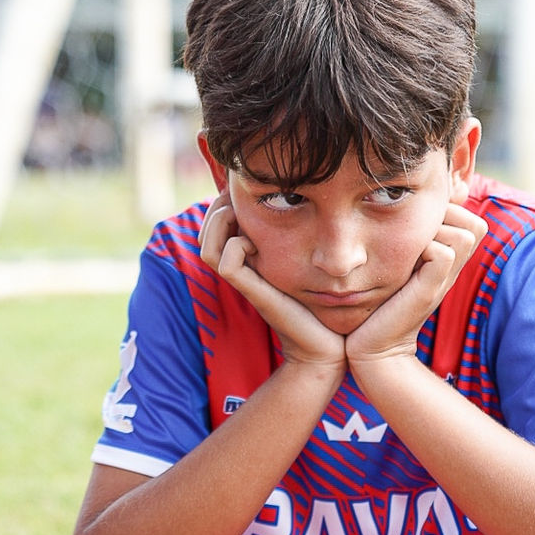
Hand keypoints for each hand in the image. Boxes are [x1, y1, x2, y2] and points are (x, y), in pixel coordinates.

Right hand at [199, 192, 346, 371]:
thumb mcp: (311, 265)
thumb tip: (310, 207)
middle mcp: (243, 272)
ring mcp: (246, 283)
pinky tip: (256, 243)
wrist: (328, 346)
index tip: (243, 187)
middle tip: (237, 193)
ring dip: (219, 222)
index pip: (216, 228)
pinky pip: (226, 264)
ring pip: (207, 248)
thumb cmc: (324, 307)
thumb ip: (305, 240)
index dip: (222, 204)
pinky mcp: (254, 294)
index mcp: (250, 262)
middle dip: (216, 207)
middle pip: (205, 234)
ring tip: (238, 210)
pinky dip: (236, 245)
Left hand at [345, 202, 487, 365]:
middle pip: (475, 223)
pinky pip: (443, 253)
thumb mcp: (397, 266)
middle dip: (444, 219)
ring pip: (464, 234)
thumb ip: (408, 241)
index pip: (473, 221)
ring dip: (434, 232)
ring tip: (407, 247)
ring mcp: (444, 281)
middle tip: (412, 234)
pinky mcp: (430, 292)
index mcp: (448, 261)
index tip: (416, 224)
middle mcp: (452, 270)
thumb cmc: (378, 304)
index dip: (450, 213)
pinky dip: (424, 248)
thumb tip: (403, 208)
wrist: (372, 347)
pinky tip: (402, 262)